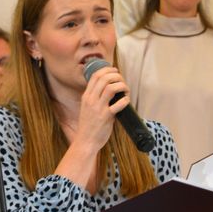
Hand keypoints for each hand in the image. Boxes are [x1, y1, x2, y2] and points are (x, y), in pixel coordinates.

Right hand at [55, 66, 130, 188]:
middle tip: (122, 80)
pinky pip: (118, 104)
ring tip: (126, 90)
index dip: (107, 70)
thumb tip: (109, 91)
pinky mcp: (106, 117)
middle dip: (116, 76)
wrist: (85, 141)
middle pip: (104, 78)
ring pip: (111, 88)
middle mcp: (91, 100)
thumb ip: (95, 99)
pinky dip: (125, 100)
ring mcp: (98, 108)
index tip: (115, 71)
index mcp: (86, 96)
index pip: (95, 76)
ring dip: (121, 85)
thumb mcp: (87, 108)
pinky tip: (126, 101)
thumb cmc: (88, 126)